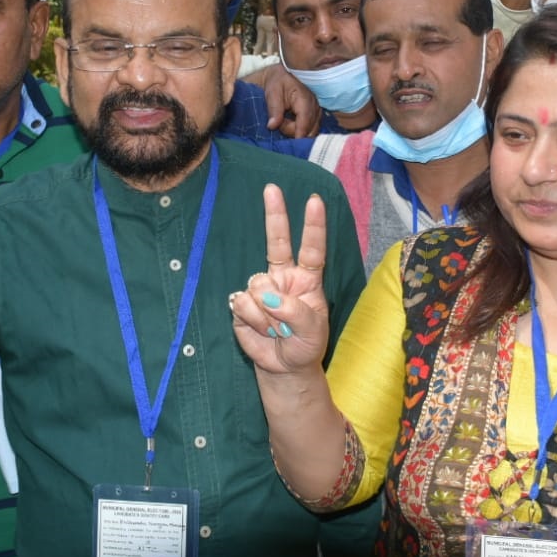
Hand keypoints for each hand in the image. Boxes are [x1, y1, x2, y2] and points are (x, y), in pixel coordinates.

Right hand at [231, 185, 330, 375]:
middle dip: (275, 214)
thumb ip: (296, 312)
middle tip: (272, 188)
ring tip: (277, 330)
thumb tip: (270, 296)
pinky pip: (242, 304)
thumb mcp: (313, 332)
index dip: (313, 226)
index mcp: (307, 279)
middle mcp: (283, 277)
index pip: (312, 249)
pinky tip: (263, 331)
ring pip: (258, 285)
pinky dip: (254, 321)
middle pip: (278, 241)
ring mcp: (262, 289)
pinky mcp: (242, 304)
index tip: (314, 201)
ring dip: (268, 314)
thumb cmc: (305, 345)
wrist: (284, 367)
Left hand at [260, 62, 321, 137]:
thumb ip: (274, 109)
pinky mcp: (316, 114)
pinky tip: (291, 120)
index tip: (282, 133)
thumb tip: (272, 126)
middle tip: (280, 121)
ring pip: (311, 132)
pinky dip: (301, 128)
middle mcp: (315, 107)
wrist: (284, 73)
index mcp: (305, 100)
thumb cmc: (278, 81)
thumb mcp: (272, 92)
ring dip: (297, 130)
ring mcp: (318, 111)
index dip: (295, 134)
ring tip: (284, 119)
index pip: (305, 124)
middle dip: (294, 132)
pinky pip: (312, 128)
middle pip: (309, 131)